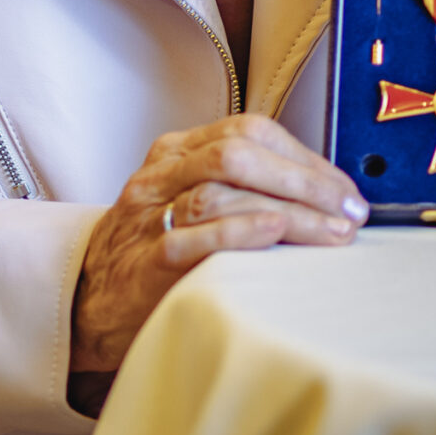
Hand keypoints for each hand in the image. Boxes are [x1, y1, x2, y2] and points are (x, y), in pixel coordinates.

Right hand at [69, 114, 366, 373]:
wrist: (87, 302)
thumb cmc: (151, 253)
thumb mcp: (186, 203)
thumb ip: (238, 188)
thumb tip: (321, 194)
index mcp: (175, 153)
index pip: (248, 132)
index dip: (304, 157)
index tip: (345, 190)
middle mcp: (160, 175)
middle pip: (237, 154)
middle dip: (303, 180)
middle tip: (348, 211)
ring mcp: (147, 216)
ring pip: (220, 191)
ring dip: (287, 209)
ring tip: (331, 232)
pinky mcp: (143, 263)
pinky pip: (190, 238)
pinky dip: (237, 231)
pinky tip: (274, 233)